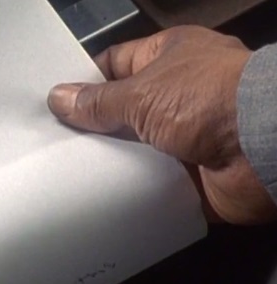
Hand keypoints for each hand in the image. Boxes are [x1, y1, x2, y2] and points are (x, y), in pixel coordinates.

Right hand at [47, 25, 276, 224]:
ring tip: (66, 173)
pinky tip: (98, 198)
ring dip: (111, 162)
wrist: (266, 149)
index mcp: (171, 58)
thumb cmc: (209, 99)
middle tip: (53, 143)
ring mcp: (187, 137)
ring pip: (135, 151)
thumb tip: (58, 98)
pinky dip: (130, 192)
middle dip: (93, 128)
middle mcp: (180, 94)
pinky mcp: (191, 176)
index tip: (53, 103)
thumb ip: (97, 101)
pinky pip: (150, 184)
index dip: (85, 81)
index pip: (116, 64)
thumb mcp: (141, 93)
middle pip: (123, 111)